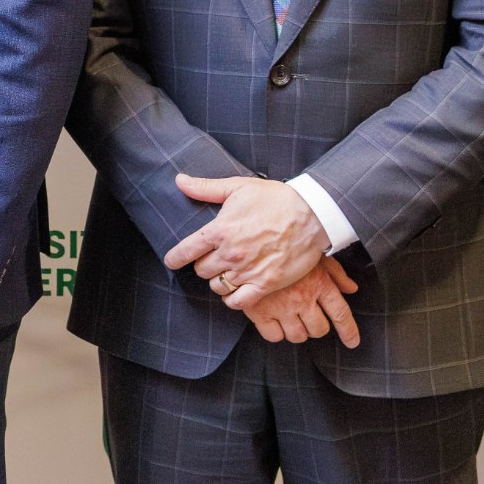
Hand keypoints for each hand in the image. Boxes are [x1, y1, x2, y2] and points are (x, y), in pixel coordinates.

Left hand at [161, 175, 329, 311]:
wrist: (312, 215)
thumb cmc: (276, 199)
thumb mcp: (238, 187)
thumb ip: (206, 187)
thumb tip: (179, 181)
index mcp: (220, 230)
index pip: (185, 251)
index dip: (175, 258)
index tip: (171, 261)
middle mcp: (230, 254)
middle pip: (202, 270)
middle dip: (204, 264)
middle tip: (212, 258)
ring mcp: (248, 271)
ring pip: (218, 286)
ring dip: (218, 280)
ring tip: (226, 272)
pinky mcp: (266, 284)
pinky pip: (238, 302)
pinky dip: (233, 299)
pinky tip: (235, 291)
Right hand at [239, 256, 361, 347]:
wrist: (248, 241)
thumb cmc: (284, 245)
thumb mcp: (315, 253)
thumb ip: (336, 273)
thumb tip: (351, 289)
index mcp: (319, 283)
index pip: (340, 314)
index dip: (348, 331)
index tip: (352, 342)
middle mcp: (303, 298)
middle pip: (319, 329)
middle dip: (316, 327)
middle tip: (308, 317)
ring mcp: (281, 307)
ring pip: (298, 336)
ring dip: (297, 331)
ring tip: (290, 318)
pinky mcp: (259, 311)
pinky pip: (274, 336)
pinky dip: (276, 332)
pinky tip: (274, 320)